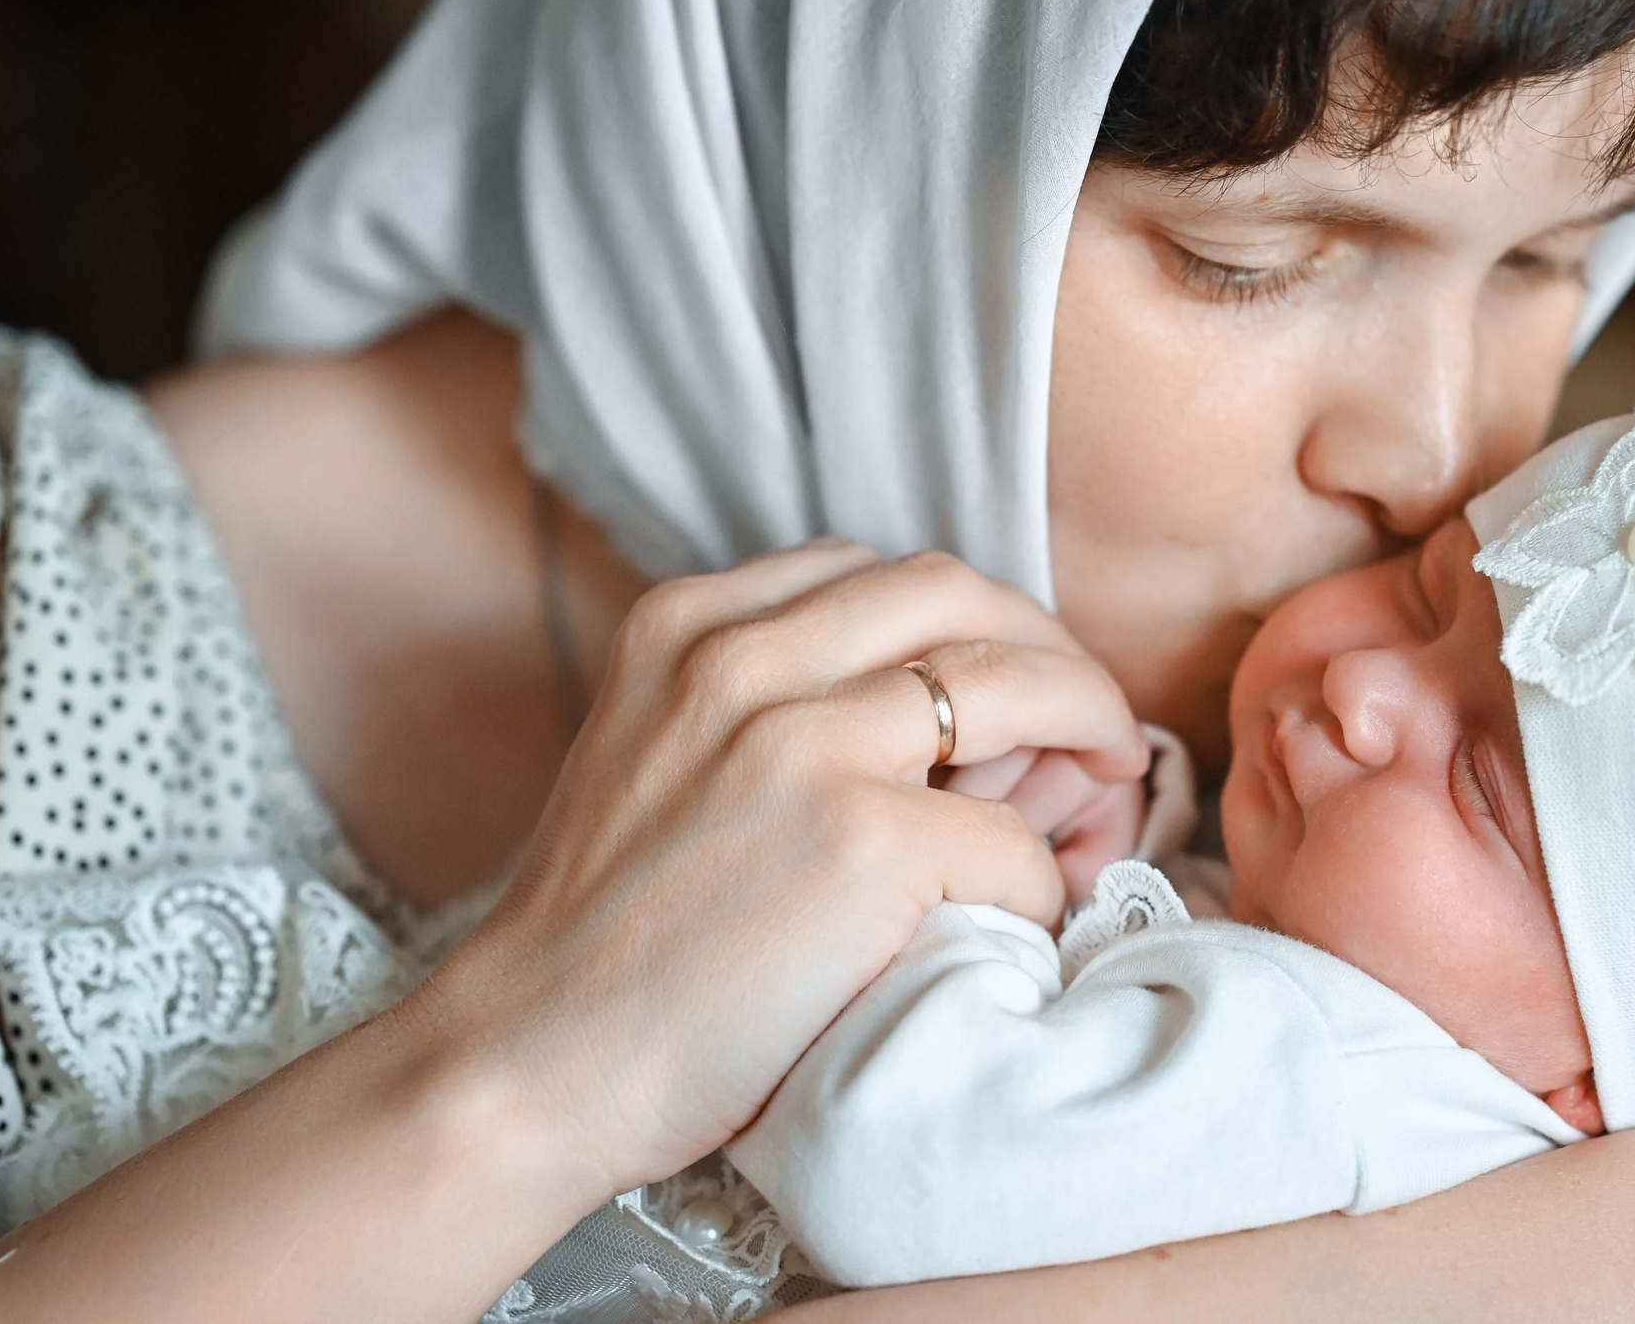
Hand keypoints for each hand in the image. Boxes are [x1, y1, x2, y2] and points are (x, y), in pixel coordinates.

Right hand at [413, 540, 1148, 1198]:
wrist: (527, 1061)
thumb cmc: (607, 940)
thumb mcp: (662, 758)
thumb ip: (771, 706)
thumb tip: (951, 729)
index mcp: (688, 625)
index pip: (878, 574)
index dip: (967, 624)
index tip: (1005, 681)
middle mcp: (744, 659)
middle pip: (961, 597)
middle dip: (1049, 651)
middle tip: (1092, 723)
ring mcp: (805, 742)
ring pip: (1016, 687)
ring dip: (1088, 731)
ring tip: (1107, 789)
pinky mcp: (864, 840)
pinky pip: (1012, 843)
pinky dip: (1039, 882)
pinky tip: (1020, 919)